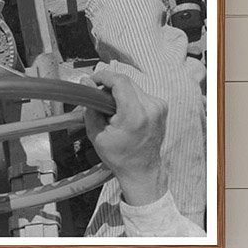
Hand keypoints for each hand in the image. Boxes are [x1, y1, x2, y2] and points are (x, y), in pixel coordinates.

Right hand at [84, 65, 168, 206]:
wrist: (142, 171)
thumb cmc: (120, 157)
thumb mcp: (96, 134)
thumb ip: (90, 107)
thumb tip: (85, 83)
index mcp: (135, 115)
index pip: (120, 81)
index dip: (103, 76)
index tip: (92, 81)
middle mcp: (151, 107)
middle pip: (126, 82)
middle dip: (109, 86)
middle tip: (97, 99)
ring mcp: (159, 107)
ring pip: (133, 87)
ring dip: (119, 93)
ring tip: (110, 110)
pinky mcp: (161, 107)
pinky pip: (140, 94)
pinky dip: (128, 98)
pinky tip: (123, 113)